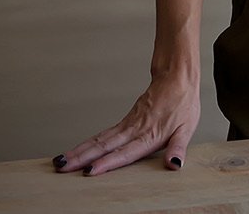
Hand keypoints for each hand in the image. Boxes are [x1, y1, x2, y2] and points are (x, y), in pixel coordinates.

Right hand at [52, 72, 199, 174]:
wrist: (177, 77)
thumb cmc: (183, 104)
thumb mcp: (187, 127)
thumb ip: (178, 148)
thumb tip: (174, 165)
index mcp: (149, 135)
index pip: (126, 152)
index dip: (108, 162)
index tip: (90, 171)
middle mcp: (134, 129)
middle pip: (105, 145)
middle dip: (82, 158)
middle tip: (62, 168)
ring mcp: (128, 124)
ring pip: (100, 139)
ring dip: (79, 151)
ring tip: (61, 162)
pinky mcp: (125, 121)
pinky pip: (104, 134)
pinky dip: (88, 143)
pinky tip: (78, 152)